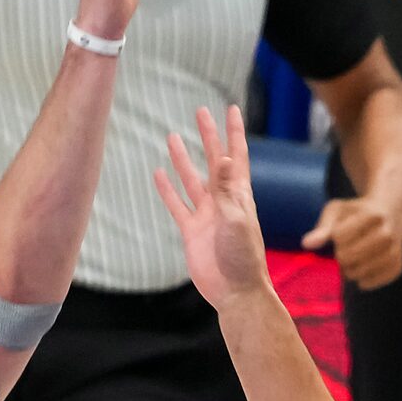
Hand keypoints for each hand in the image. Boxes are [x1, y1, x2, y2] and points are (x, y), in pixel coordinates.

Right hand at [154, 105, 271, 310]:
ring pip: (192, 180)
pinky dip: (167, 190)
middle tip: (200, 111)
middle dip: (208, 136)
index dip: (234, 132)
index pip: (236, 156)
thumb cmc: (242, 257)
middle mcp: (223, 201)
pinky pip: (177, 205)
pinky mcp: (191, 231)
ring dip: (182, 159)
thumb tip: (224, 158)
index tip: (231, 109)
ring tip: (172, 137)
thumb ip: (227, 190)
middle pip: (213, 160)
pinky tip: (158, 174)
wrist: (234, 291)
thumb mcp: (236, 219)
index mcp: (239, 195)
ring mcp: (206, 215)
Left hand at [302, 194, 401, 289]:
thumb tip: (306, 244)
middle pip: (348, 257)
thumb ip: (322, 228)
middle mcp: (387, 232)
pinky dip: (365, 281)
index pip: (340, 237)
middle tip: (344, 252)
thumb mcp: (338, 211)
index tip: (341, 234)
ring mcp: (395, 250)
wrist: (390, 214)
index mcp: (372, 215)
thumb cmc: (357, 213)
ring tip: (352, 262)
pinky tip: (362, 273)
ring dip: (351, 271)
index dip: (335, 239)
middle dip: (341, 257)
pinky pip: (376, 281)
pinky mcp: (398, 265)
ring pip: (361, 272)